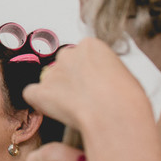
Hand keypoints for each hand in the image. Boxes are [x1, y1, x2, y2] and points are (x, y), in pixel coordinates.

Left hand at [23, 39, 141, 131]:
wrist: (115, 114)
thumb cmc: (127, 98)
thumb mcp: (125, 75)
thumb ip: (106, 71)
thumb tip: (102, 80)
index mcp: (90, 46)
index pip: (83, 55)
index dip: (89, 72)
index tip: (96, 85)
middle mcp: (67, 54)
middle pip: (64, 65)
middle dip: (71, 80)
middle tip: (85, 98)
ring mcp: (52, 72)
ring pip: (49, 80)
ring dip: (57, 92)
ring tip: (76, 109)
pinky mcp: (40, 91)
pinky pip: (32, 94)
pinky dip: (40, 103)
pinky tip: (55, 112)